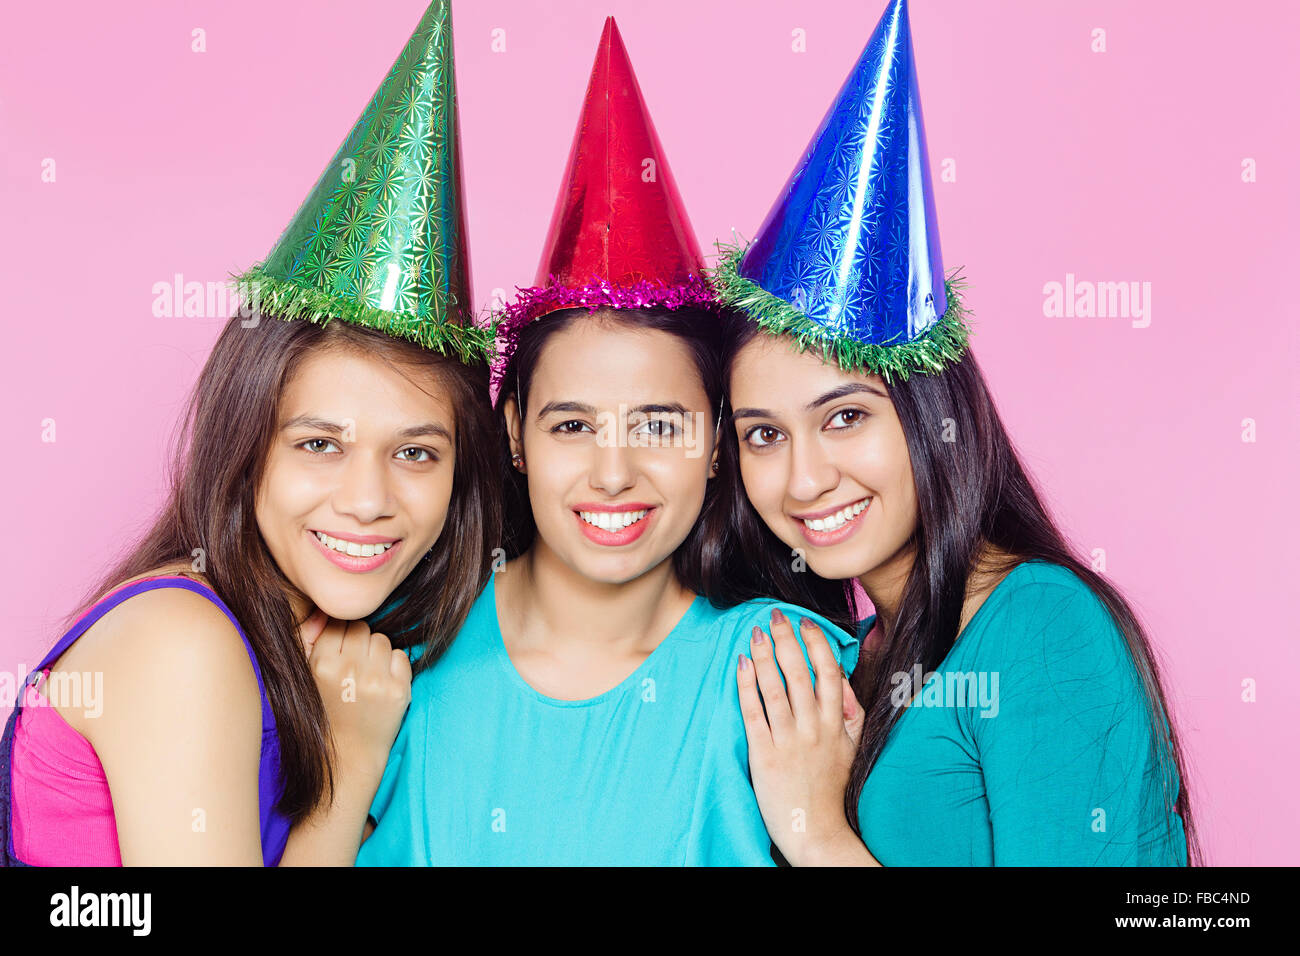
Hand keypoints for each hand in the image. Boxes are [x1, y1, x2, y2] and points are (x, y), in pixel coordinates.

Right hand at [305, 616, 411, 780]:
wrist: (347, 757)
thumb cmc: (323, 713)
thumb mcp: (304, 677)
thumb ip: (307, 639)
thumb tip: (323, 612)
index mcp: (321, 664)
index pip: (338, 623)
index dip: (340, 637)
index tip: (339, 653)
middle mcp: (349, 669)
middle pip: (362, 628)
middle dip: (358, 643)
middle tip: (354, 666)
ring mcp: (376, 680)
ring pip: (382, 640)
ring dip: (376, 653)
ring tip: (366, 677)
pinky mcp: (399, 691)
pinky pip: (401, 656)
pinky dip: (394, 666)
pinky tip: (381, 684)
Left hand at [737, 608, 865, 866]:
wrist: (816, 830)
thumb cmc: (832, 786)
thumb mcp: (854, 745)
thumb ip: (851, 710)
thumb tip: (841, 675)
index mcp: (837, 724)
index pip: (829, 673)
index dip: (817, 643)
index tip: (806, 622)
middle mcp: (813, 728)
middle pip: (799, 673)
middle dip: (786, 639)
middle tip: (775, 615)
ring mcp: (788, 741)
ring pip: (775, 688)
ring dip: (764, 655)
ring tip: (755, 633)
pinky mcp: (764, 754)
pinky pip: (753, 712)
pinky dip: (746, 685)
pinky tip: (742, 664)